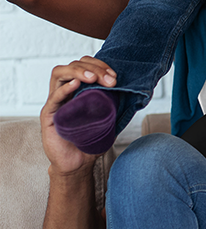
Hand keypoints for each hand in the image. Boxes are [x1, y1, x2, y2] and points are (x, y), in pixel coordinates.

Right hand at [40, 57, 116, 174]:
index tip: (114, 76)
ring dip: (78, 71)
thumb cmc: (91, 139)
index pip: (85, 64)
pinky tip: (75, 85)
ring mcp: (55, 102)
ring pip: (59, 73)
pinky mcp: (48, 116)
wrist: (78, 164)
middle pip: (74, 65)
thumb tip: (135, 91)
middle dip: (94, 68)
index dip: (100, 65)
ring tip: (93, 77)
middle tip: (109, 80)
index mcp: (78, 88)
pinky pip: (53, 97)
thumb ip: (115, 103)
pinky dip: (64, 89)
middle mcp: (65, 91)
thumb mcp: (107, 117)